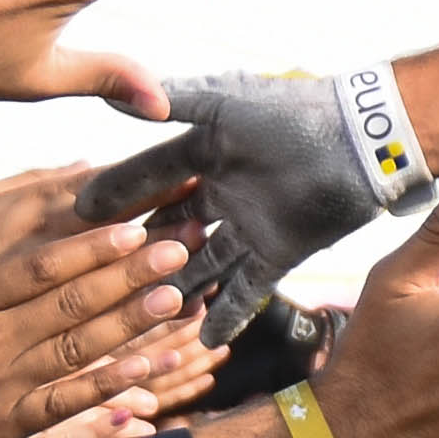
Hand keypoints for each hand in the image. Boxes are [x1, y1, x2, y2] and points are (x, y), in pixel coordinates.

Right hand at [0, 183, 194, 437]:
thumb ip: (16, 201)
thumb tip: (84, 168)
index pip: (43, 263)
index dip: (94, 243)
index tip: (140, 221)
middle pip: (68, 299)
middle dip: (128, 275)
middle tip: (180, 250)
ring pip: (73, 346)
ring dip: (127, 323)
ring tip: (176, 298)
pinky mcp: (8, 416)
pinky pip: (62, 402)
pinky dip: (104, 385)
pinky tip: (145, 367)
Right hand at [72, 73, 399, 342]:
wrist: (362, 140)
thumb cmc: (294, 113)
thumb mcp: (226, 103)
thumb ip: (174, 102)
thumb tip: (117, 97)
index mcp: (207, 150)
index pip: (149, 175)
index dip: (116, 192)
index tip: (76, 212)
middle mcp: (223, 189)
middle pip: (170, 225)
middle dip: (139, 249)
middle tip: (97, 276)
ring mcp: (249, 224)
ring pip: (202, 263)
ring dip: (176, 286)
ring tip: (142, 315)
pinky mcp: (279, 252)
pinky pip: (245, 289)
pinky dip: (226, 313)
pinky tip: (200, 340)